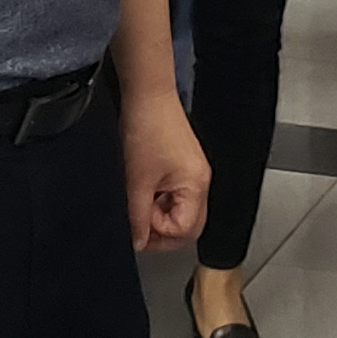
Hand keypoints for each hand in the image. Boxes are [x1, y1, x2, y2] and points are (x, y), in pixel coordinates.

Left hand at [124, 89, 210, 249]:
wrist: (147, 96)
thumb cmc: (147, 128)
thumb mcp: (136, 181)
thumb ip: (138, 217)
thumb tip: (138, 241)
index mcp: (196, 185)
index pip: (185, 230)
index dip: (159, 234)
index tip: (138, 228)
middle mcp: (200, 180)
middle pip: (188, 224)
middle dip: (162, 230)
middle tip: (138, 227)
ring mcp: (193, 172)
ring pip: (180, 210)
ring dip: (158, 214)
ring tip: (138, 202)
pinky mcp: (183, 164)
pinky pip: (176, 194)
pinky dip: (159, 199)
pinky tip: (143, 189)